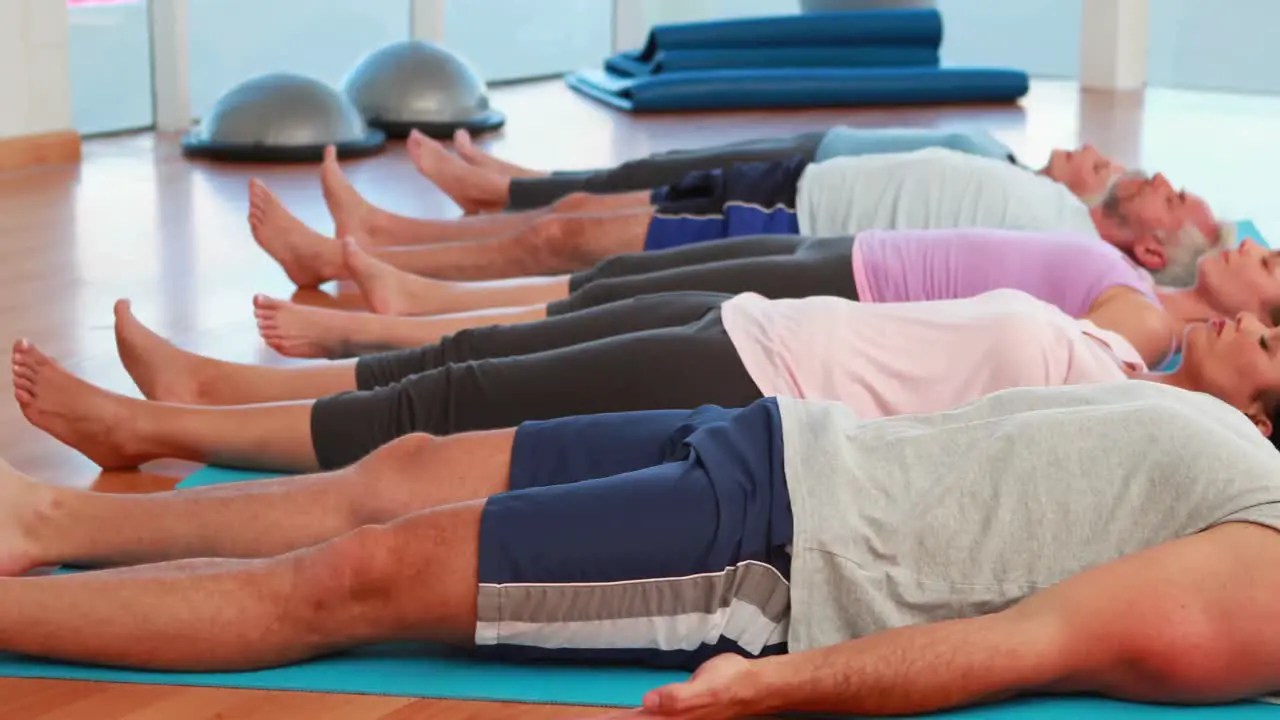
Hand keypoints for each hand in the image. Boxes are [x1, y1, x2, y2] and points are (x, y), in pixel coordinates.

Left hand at [588, 654, 762, 719]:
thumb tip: (648, 701)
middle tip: (568, 718)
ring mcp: (664, 716)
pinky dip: (623, 717)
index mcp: (666, 718)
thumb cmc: (729, 685)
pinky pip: (638, 716)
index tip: (575, 719)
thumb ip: (677, 697)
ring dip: (611, 719)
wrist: (750, 685)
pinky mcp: (668, 708)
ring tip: (587, 719)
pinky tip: (619, 716)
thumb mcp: (705, 689)